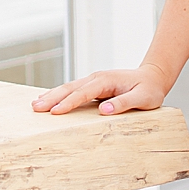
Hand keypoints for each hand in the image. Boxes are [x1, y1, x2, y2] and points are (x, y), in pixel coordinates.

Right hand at [32, 64, 170, 116]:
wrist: (152, 77)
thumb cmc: (149, 90)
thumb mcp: (142, 99)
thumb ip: (123, 103)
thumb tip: (103, 110)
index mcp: (106, 81)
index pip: (83, 93)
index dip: (68, 103)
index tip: (54, 111)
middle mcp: (97, 78)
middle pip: (70, 88)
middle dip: (52, 97)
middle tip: (35, 108)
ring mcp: (94, 81)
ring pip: (69, 87)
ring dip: (52, 95)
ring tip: (35, 104)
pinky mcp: (93, 86)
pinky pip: (73, 90)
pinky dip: (59, 95)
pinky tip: (49, 100)